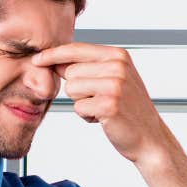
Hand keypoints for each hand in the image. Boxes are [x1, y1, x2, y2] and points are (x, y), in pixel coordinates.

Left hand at [32, 43, 170, 163]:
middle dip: (77, 88)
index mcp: (118, 55)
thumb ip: (89, 66)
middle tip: (100, 99)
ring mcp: (114, 85)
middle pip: (70, 71)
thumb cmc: (129, 109)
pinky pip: (78, 107)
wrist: (150, 137)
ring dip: (82, 103)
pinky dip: (86, 116)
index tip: (37, 59)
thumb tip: (55, 60)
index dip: (53, 55)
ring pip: (72, 89)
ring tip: (103, 108)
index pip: (76, 49)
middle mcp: (118, 66)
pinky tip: (104, 118)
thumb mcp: (114, 78)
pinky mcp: (109, 105)